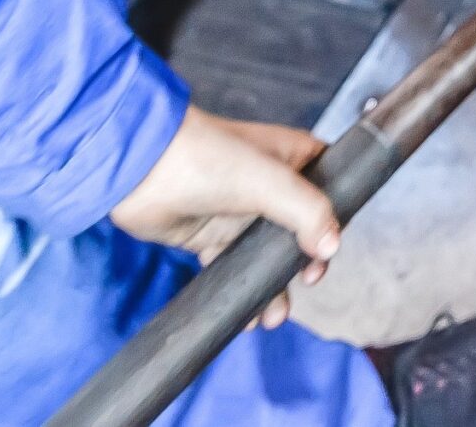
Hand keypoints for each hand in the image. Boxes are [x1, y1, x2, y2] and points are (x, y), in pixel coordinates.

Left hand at [111, 106, 341, 328]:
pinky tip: (246, 314)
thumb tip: (331, 247)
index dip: (335, 217)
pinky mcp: (212, 237)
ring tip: (271, 316)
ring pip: (269, 254)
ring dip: (275, 286)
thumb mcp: (268, 181)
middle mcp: (271, 185)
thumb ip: (307, 211)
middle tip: (305, 281)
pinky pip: (235, 268)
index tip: (329, 248)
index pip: (330, 187)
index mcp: (292, 158)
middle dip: (305, 262)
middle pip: (302, 229)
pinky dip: (243, 292)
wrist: (140, 171)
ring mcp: (241, 213)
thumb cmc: (206, 158)